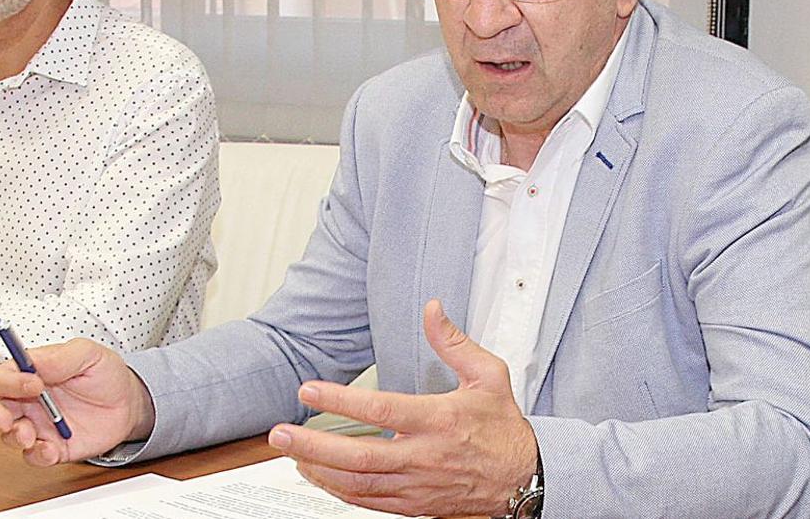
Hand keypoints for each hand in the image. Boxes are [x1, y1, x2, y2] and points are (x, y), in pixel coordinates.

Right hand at [0, 337, 154, 466]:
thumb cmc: (105, 374)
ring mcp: (39, 426)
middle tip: (8, 420)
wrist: (129, 403)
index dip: (10, 381)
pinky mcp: (52, 447)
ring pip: (8, 436)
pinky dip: (38, 456)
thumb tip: (33, 362)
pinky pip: (34, 457)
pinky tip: (51, 450)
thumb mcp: (88, 354)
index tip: (34, 384)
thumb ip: (60, 357)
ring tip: (30, 436)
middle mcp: (30, 401)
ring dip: (14, 438)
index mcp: (32, 374)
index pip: (2, 376)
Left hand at [267, 300, 537, 517]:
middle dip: (314, 445)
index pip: (382, 409)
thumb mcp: (488, 376)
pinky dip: (339, 491)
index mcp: (440, 421)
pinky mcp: (415, 504)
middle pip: (359, 456)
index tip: (309, 388)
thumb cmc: (504, 428)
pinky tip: (319, 475)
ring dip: (320, 470)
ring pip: (359, 484)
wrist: (528, 481)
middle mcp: (425, 456)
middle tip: (281, 433)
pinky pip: (369, 501)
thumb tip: (432, 309)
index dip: (341, 400)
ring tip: (292, 452)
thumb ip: (454, 342)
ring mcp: (418, 485)